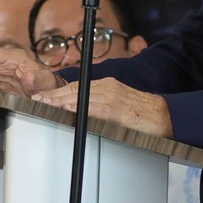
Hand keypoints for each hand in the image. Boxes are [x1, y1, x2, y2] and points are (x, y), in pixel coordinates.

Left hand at [33, 78, 171, 137]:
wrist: (165, 116)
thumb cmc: (144, 114)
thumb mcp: (119, 104)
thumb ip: (100, 106)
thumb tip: (80, 113)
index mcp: (107, 86)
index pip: (76, 87)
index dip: (57, 92)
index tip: (42, 96)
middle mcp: (108, 87)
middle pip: (74, 90)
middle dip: (53, 95)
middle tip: (36, 99)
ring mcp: (113, 96)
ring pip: (82, 96)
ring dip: (61, 100)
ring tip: (45, 104)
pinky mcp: (119, 109)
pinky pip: (96, 107)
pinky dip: (81, 108)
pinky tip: (69, 110)